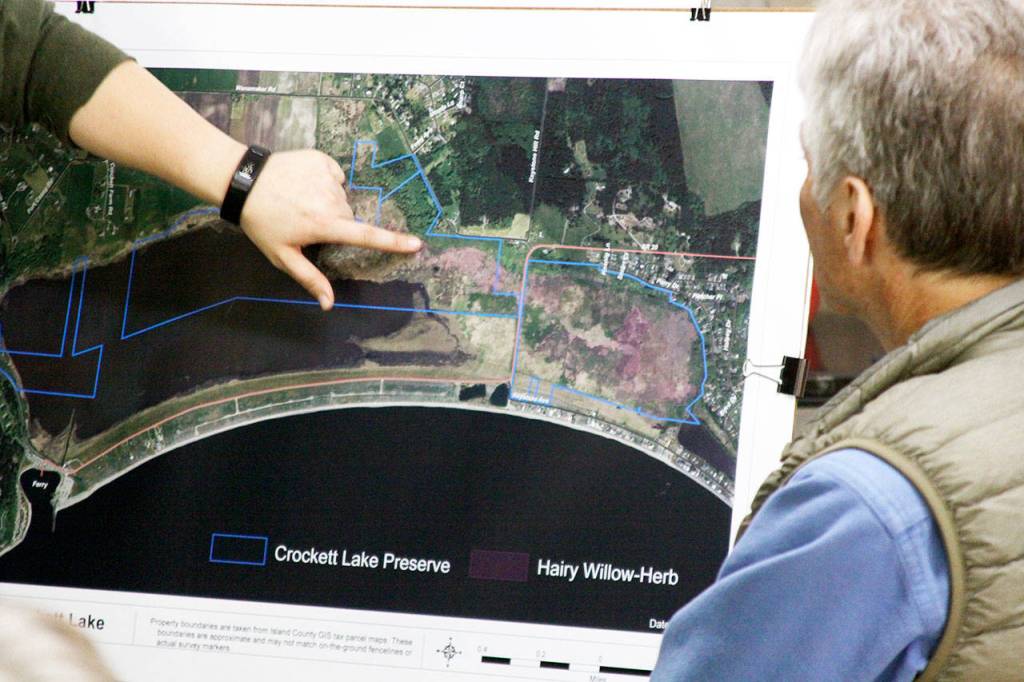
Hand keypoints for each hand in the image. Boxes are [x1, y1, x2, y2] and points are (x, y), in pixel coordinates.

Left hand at [238, 149, 422, 309]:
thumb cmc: (262, 222)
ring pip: (341, 196)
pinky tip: (302, 183)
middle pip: (349, 216)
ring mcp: (327, 177)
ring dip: (328, 201)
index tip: (416, 244)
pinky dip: (323, 180)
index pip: (366, 236)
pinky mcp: (322, 160)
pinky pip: (334, 175)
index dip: (393, 242)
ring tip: (300, 200)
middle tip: (306, 220)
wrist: (243, 181)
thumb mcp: (282, 255)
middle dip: (336, 222)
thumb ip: (310, 278)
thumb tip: (328, 305)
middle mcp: (331, 200)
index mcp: (325, 225)